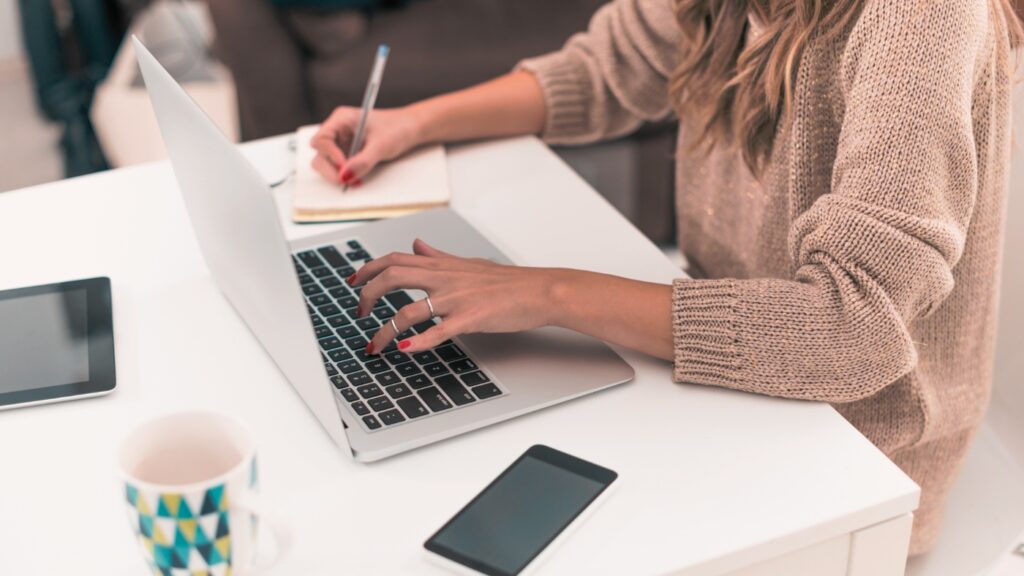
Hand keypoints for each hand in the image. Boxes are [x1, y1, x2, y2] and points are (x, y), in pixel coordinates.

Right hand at [309, 106, 425, 185]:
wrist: (411, 129)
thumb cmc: (398, 127)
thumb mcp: (381, 145)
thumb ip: (363, 161)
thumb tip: (345, 176)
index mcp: (341, 119)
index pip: (321, 139)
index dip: (330, 154)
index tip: (344, 165)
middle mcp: (338, 130)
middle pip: (320, 153)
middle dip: (331, 169)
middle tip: (346, 180)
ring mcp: (342, 143)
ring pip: (326, 163)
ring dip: (337, 174)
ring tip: (355, 180)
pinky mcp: (348, 154)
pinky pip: (339, 168)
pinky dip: (345, 176)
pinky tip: (358, 178)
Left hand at [350, 239, 566, 353]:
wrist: (538, 291)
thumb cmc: (506, 282)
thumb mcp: (467, 264)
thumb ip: (438, 257)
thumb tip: (417, 245)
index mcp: (441, 266)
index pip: (394, 260)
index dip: (368, 269)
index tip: (353, 281)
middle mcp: (444, 279)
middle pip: (392, 277)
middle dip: (368, 295)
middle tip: (359, 313)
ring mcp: (455, 299)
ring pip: (408, 310)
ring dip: (385, 330)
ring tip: (374, 345)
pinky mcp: (469, 319)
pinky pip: (437, 331)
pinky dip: (417, 342)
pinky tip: (403, 349)